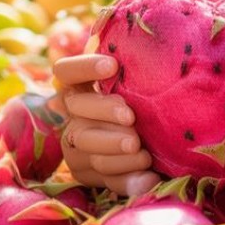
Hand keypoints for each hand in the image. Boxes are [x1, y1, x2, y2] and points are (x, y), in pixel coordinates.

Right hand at [53, 54, 160, 195]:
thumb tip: (149, 44)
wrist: (157, 144)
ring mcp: (77, 147)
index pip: (67, 71)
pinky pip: (106, 180)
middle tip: (131, 117)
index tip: (112, 66)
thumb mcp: (141, 84)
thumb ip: (138, 68)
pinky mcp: (88, 174)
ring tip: (144, 152)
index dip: (84, 67)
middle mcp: (73, 116)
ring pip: (88, 149)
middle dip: (103, 112)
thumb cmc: (149, 101)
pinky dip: (129, 180)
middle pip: (77, 110)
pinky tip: (150, 178)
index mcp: (81, 88)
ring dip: (116, 151)